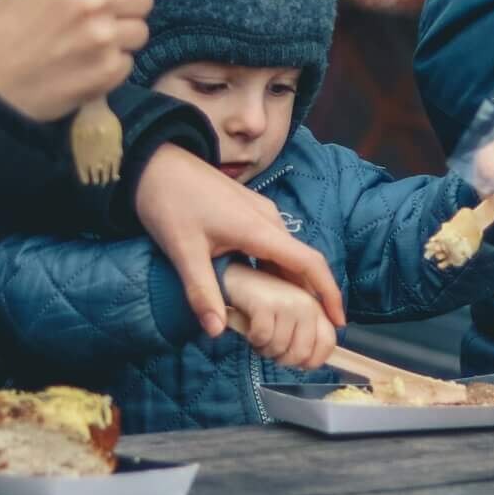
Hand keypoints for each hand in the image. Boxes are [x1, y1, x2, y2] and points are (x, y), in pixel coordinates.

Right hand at [0, 0, 150, 122]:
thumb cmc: (4, 28)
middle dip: (123, 11)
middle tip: (93, 24)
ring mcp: (103, 36)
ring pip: (139, 32)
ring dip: (119, 41)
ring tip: (85, 48)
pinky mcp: (107, 71)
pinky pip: (128, 63)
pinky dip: (109, 67)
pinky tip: (81, 68)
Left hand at [134, 145, 344, 336]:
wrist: (155, 162)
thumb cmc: (169, 202)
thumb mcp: (183, 252)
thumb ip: (203, 292)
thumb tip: (217, 332)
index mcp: (259, 228)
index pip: (309, 263)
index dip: (328, 293)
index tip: (338, 320)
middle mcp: (268, 219)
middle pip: (300, 262)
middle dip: (310, 296)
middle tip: (309, 330)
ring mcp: (259, 212)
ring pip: (284, 254)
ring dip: (288, 284)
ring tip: (285, 316)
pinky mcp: (247, 211)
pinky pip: (271, 245)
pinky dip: (272, 269)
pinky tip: (259, 289)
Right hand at [222, 264, 341, 368]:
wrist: (236, 278)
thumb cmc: (264, 302)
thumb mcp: (291, 314)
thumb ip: (306, 332)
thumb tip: (311, 361)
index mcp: (315, 307)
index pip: (328, 342)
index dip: (313, 360)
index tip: (299, 364)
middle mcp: (305, 304)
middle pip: (302, 353)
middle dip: (284, 360)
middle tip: (273, 350)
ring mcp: (286, 303)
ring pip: (279, 348)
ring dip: (265, 350)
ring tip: (260, 337)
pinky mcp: (265, 304)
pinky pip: (262, 339)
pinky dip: (254, 340)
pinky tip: (250, 329)